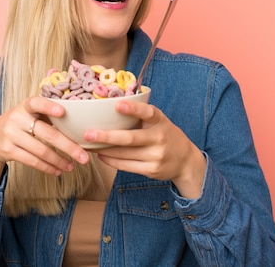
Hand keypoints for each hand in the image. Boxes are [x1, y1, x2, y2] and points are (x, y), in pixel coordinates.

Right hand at [0, 95, 89, 192]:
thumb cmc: (21, 123)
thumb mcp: (30, 114)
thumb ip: (48, 115)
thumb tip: (79, 125)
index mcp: (25, 106)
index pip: (36, 103)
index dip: (49, 107)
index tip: (63, 112)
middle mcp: (16, 118)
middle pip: (47, 134)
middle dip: (69, 147)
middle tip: (85, 157)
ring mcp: (10, 134)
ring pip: (41, 151)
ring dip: (59, 161)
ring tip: (72, 166)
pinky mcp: (8, 150)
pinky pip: (32, 161)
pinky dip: (47, 167)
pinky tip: (58, 171)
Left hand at [83, 100, 206, 198]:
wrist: (185, 161)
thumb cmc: (165, 135)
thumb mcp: (159, 121)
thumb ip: (141, 116)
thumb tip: (108, 109)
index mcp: (160, 121)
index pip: (148, 112)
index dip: (133, 108)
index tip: (117, 104)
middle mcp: (159, 138)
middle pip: (130, 138)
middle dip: (106, 137)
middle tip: (88, 134)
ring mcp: (156, 156)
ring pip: (124, 154)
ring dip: (104, 150)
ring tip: (89, 145)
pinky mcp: (152, 170)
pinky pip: (126, 166)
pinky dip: (111, 161)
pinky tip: (101, 156)